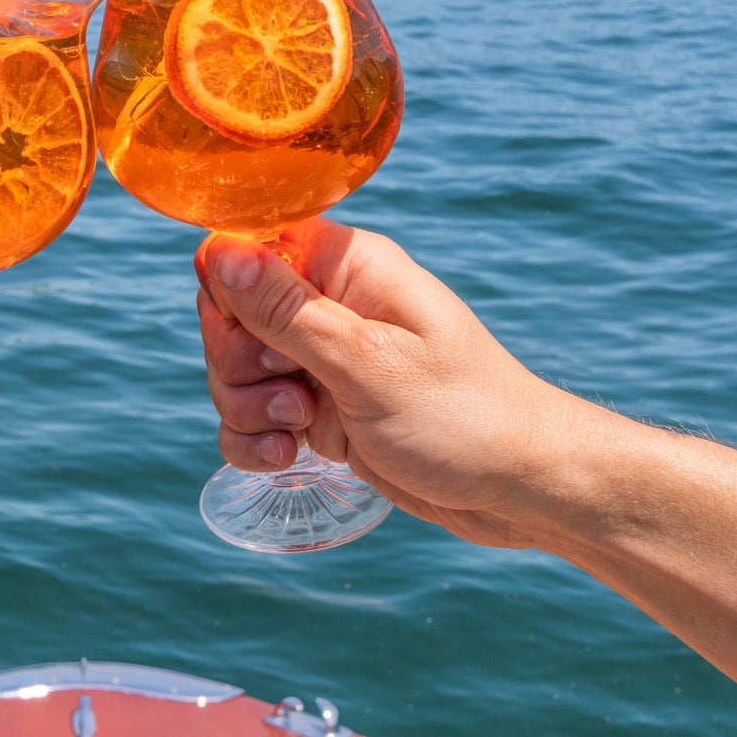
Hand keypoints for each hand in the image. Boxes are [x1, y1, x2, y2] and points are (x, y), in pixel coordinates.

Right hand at [196, 220, 595, 547]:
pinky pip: (253, 414)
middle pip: (230, 313)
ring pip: (235, 369)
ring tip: (301, 428)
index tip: (253, 338)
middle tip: (291, 392)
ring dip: (247, 407)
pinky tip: (288, 457)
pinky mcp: (321, 408)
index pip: (249, 247)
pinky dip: (256, 439)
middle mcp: (332, 304)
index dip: (230, 293)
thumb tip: (217, 250)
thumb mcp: (367, 363)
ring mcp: (324, 358)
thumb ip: (286, 310)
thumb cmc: (463, 417)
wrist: (520, 489)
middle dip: (238, 363)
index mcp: (349, 266)